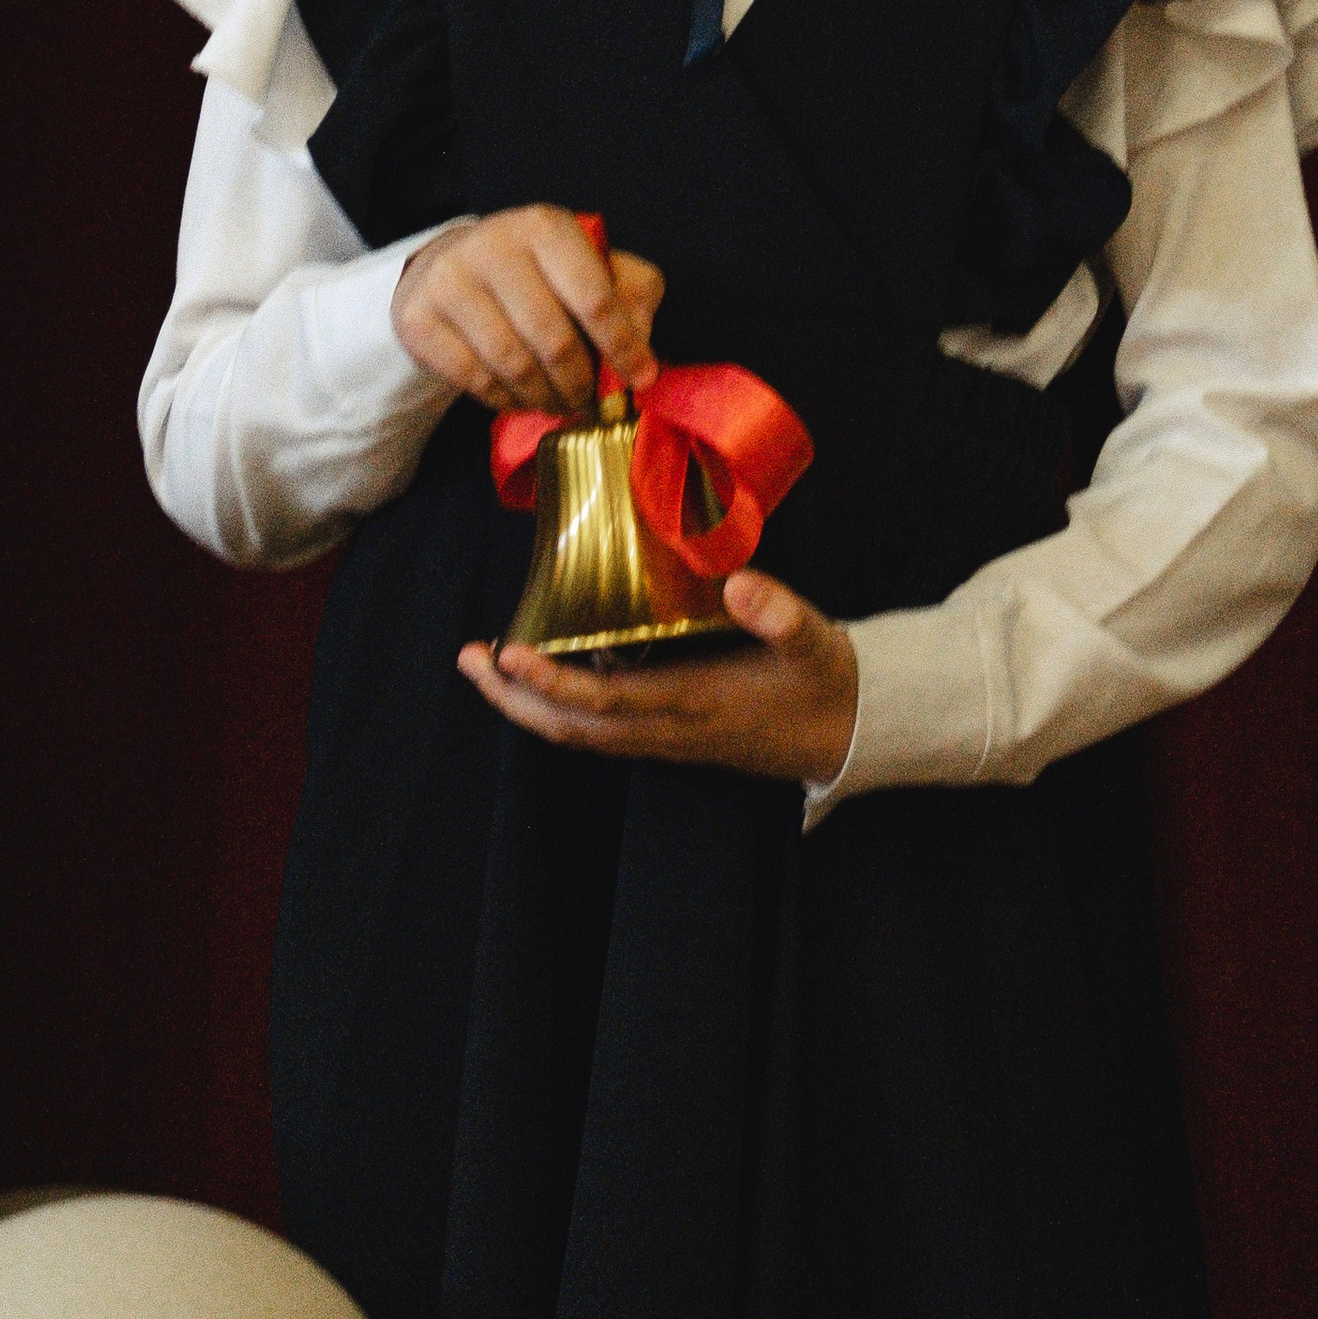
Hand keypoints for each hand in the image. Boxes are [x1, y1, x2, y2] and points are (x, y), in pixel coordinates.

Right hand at [392, 206, 664, 415]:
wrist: (448, 266)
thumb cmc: (536, 271)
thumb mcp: (590, 265)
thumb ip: (630, 295)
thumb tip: (641, 348)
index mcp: (545, 227)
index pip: (595, 297)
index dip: (623, 346)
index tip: (641, 379)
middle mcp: (495, 245)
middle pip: (553, 339)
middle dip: (581, 382)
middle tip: (591, 403)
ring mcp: (451, 280)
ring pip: (514, 365)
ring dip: (546, 397)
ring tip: (560, 404)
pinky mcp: (420, 318)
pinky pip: (476, 380)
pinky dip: (508, 401)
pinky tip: (522, 399)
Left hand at [458, 568, 860, 786]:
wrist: (849, 732)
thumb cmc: (825, 682)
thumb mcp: (815, 640)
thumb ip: (780, 613)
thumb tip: (741, 581)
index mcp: (693, 705)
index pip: (606, 703)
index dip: (552, 684)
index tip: (509, 654)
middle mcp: (668, 729)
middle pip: (572, 729)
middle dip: (514, 701)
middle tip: (468, 659)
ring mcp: (667, 737)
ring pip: (580, 733)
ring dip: (529, 704)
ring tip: (488, 664)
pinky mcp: (672, 733)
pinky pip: (601, 727)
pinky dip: (562, 704)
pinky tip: (546, 671)